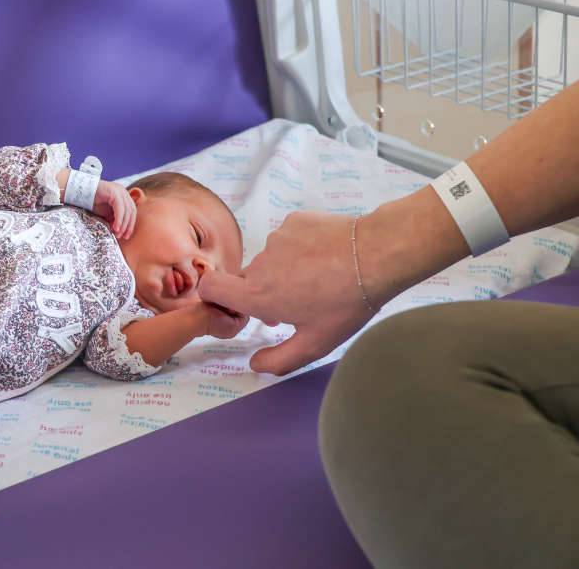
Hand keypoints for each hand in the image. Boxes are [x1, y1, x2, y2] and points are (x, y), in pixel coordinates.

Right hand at [92, 180, 135, 238]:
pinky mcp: (114, 192)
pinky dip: (119, 219)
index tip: (126, 236)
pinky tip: (116, 227)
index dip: (130, 225)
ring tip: (118, 234)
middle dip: (128, 226)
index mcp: (123, 196)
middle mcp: (123, 192)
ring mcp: (120, 191)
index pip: (132, 212)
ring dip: (123, 224)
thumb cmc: (92, 202)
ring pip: (127, 210)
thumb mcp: (106, 213)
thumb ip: (114, 219)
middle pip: (131, 211)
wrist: (80, 192)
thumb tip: (119, 231)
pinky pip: (120, 208)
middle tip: (123, 236)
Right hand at [198, 212, 380, 375]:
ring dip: (283, 271)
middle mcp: (260, 265)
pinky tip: (324, 258)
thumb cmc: (347, 302)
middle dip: (263, 292)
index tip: (235, 305)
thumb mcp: (316, 344)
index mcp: (258, 295)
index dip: (214, 296)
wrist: (377, 254)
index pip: (209, 287)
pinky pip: (287, 240)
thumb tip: (255, 364)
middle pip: (246, 279)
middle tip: (296, 303)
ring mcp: (276, 239)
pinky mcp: (294, 222)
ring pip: (270, 260)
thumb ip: (279, 360)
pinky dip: (299, 250)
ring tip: (319, 279)